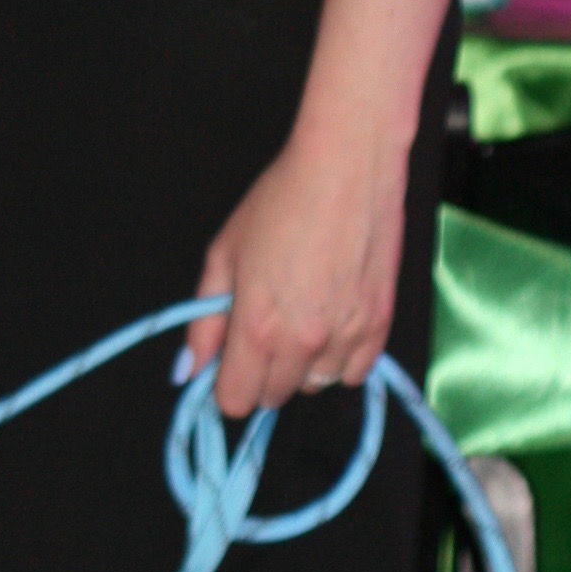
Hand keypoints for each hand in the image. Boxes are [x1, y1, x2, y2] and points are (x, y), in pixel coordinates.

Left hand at [189, 123, 409, 417]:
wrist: (346, 171)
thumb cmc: (279, 203)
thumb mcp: (224, 254)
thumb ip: (205, 320)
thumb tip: (190, 368)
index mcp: (257, 327)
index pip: (236, 400)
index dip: (225, 385)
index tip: (227, 363)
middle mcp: (303, 343)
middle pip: (274, 396)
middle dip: (261, 371)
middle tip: (263, 326)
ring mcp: (346, 338)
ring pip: (315, 384)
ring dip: (302, 365)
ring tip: (300, 316)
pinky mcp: (381, 327)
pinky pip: (355, 373)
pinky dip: (340, 358)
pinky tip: (331, 322)